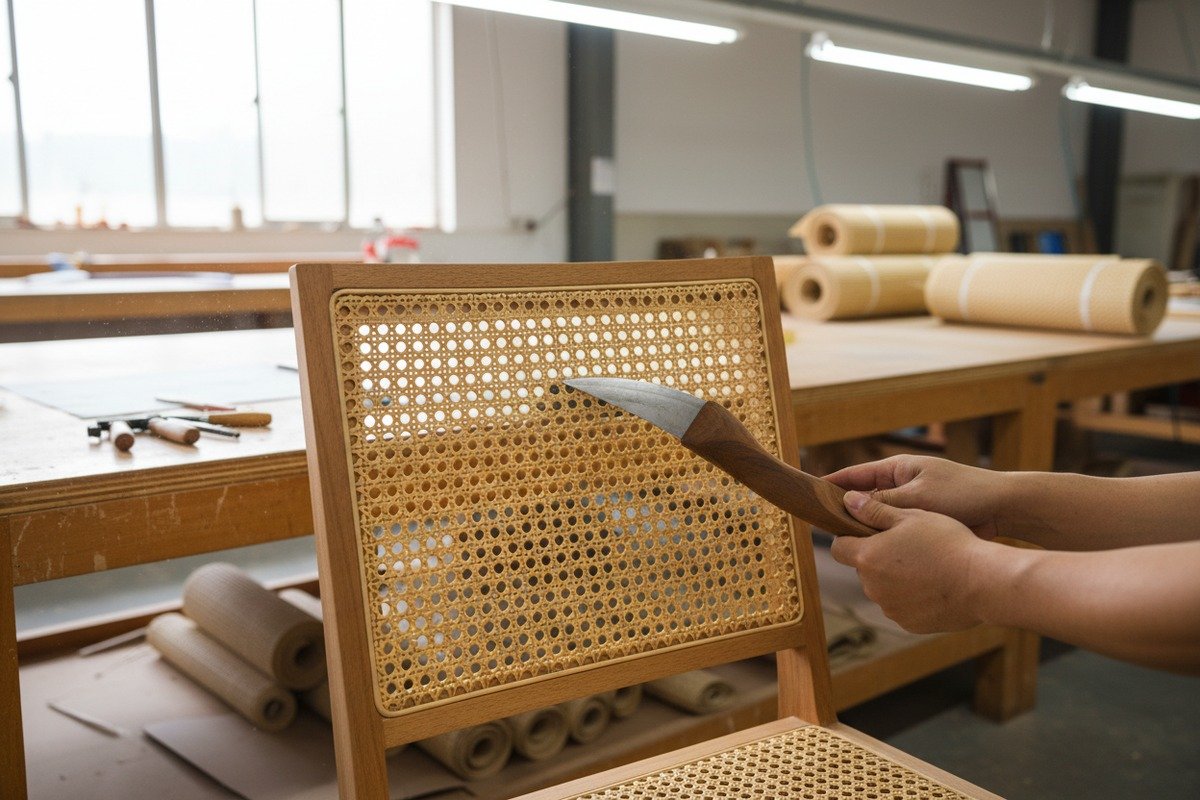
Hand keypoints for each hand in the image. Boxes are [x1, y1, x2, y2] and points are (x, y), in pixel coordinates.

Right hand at [825, 455, 1009, 539]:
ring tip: (845, 545)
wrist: (1003, 507)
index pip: (855, 475)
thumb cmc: (963, 493)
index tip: (811, 494)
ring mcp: (914, 503)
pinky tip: (876, 554)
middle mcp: (902, 484)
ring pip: (881, 518)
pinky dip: (887, 539)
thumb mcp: (917, 497)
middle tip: (822, 527)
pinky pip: (898, 530)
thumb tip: (848, 505)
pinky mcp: (926, 521)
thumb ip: (882, 504)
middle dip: (846, 512)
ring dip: (867, 528)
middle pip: (865, 498)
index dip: (832, 485)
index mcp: (898, 469)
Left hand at [830, 490, 993, 632]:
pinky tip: (935, 585)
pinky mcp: (909, 624)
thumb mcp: (911, 516)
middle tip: (907, 545)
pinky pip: (902, 606)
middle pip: (864, 568)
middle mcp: (872, 587)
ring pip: (883, 588)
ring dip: (895, 578)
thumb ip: (875, 510)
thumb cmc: (947, 543)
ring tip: (926, 565)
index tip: (866, 531)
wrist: (983, 582)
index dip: (849, 538)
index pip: (839, 548)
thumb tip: (847, 501)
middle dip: (878, 557)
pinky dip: (912, 597)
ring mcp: (890, 608)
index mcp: (867, 557)